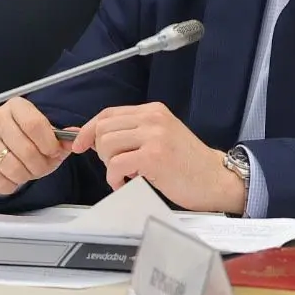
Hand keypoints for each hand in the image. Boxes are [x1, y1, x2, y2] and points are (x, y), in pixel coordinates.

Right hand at [0, 96, 70, 197]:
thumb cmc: (23, 143)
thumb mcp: (45, 137)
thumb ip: (62, 138)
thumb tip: (76, 139)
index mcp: (17, 106)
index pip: (35, 125)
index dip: (49, 144)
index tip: (54, 153)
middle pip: (26, 149)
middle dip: (40, 165)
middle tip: (41, 167)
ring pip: (12, 167)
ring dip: (25, 176)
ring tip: (26, 172)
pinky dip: (10, 186)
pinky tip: (10, 178)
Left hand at [72, 103, 243, 213]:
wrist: (216, 179)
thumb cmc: (189, 164)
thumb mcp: (162, 137)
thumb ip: (134, 133)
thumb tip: (95, 139)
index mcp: (153, 111)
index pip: (108, 113)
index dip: (89, 129)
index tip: (79, 144)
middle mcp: (153, 118)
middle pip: (103, 128)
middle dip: (100, 151)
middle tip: (115, 166)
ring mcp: (154, 136)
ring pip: (106, 144)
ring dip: (108, 165)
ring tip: (124, 175)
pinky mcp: (153, 157)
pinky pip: (116, 165)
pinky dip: (114, 178)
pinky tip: (126, 183)